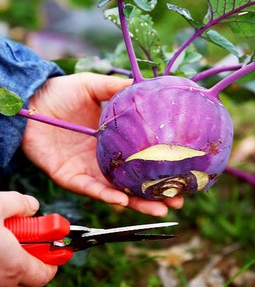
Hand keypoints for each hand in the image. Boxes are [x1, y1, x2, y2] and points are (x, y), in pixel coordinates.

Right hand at [0, 191, 56, 285]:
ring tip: (6, 235)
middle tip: (29, 237)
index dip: (55, 258)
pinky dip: (1, 258)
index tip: (57, 246)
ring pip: (10, 275)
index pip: (45, 274)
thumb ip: (22, 204)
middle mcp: (1, 281)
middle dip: (33, 256)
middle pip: (28, 276)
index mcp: (13, 266)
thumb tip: (31, 207)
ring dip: (14, 257)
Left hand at [21, 73, 183, 215]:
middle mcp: (105, 159)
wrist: (32, 101)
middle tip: (178, 200)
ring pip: (116, 192)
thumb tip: (145, 85)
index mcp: (114, 141)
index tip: (182, 173)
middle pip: (134, 181)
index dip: (160, 167)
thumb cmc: (62, 93)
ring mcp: (89, 170)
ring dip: (137, 203)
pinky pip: (91, 189)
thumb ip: (116, 87)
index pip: (141, 159)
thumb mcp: (93, 86)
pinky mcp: (71, 177)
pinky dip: (106, 196)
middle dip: (155, 194)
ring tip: (160, 209)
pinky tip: (122, 200)